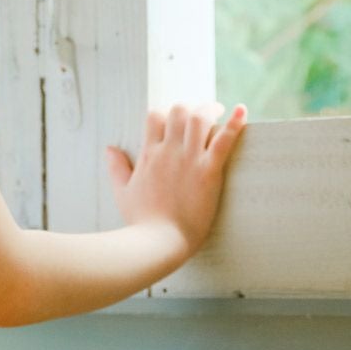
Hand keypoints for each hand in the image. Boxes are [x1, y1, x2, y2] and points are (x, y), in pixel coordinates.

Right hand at [105, 102, 247, 254]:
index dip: (166, 113)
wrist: (159, 242)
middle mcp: (169, 151)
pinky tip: (241, 110)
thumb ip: (117, 168)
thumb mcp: (123, 192)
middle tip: (202, 116)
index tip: (175, 121)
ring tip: (220, 112)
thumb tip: (109, 148)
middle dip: (191, 107)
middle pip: (179, 111)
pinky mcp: (208, 172)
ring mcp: (189, 160)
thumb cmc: (141, 222)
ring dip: (210, 110)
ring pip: (200, 118)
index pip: (155, 116)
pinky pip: (223, 141)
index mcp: (149, 154)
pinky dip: (235, 124)